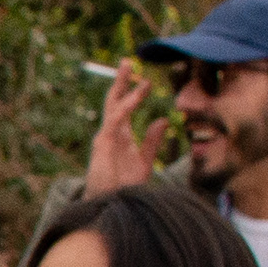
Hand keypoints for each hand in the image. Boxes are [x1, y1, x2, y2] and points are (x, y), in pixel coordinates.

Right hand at [84, 61, 165, 195]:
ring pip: (114, 106)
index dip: (134, 92)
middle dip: (121, 81)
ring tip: (133, 70)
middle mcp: (111, 133)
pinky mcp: (103, 144)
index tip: (146, 78)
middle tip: (128, 60)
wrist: (110, 206)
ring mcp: (105, 137)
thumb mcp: (144, 162)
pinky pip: (115, 120)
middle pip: (114, 100)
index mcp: (120, 136)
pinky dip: (126, 107)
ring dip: (124, 87)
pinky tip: (136, 96)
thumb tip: (164, 119)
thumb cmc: (123, 188)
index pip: (124, 108)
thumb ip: (152, 141)